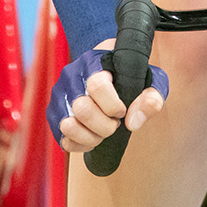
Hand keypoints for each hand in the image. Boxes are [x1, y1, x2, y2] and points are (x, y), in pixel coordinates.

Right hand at [46, 45, 168, 152]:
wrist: (112, 71)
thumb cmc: (131, 76)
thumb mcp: (150, 80)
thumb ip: (152, 97)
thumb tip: (133, 123)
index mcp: (94, 61)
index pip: (97, 85)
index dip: (113, 105)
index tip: (122, 110)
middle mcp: (71, 76)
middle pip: (82, 109)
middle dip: (105, 125)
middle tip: (115, 122)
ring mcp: (60, 95)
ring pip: (69, 126)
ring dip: (91, 137)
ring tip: (103, 131)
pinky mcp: (54, 114)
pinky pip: (64, 140)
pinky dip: (81, 144)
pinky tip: (93, 136)